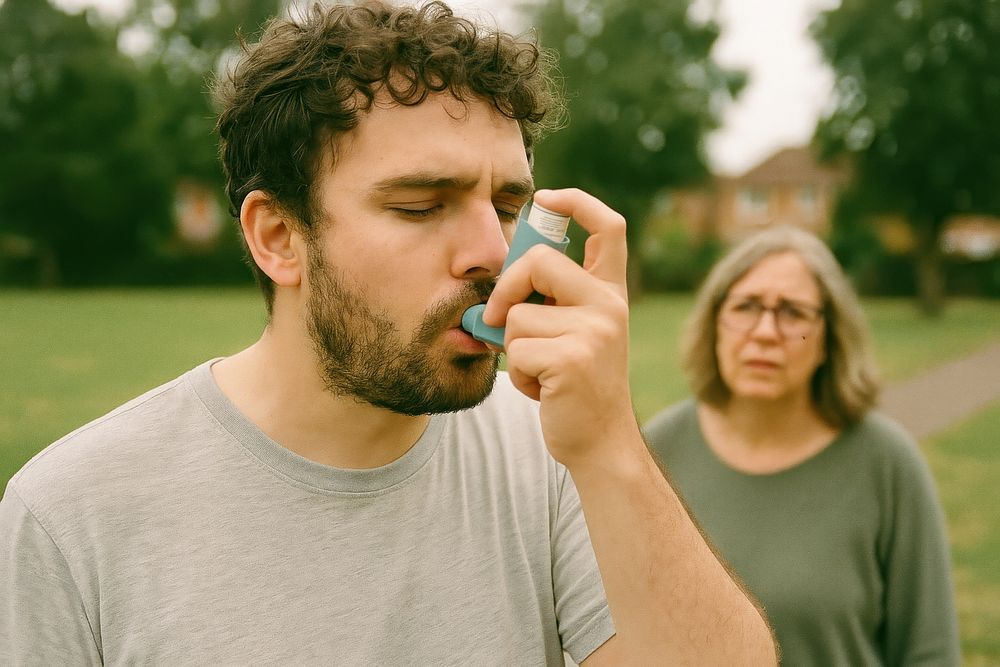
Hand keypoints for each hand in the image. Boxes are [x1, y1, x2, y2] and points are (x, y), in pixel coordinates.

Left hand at [482, 188, 637, 465]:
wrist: (598, 442)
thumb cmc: (574, 385)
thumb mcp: (574, 333)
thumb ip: (551, 302)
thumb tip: (497, 282)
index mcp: (611, 293)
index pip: (608, 227)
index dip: (577, 202)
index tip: (545, 198)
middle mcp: (610, 306)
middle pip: (540, 261)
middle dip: (506, 288)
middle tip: (497, 319)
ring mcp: (595, 332)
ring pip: (517, 315)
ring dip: (513, 347)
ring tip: (539, 370)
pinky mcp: (572, 359)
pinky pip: (515, 349)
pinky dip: (516, 373)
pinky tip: (540, 389)